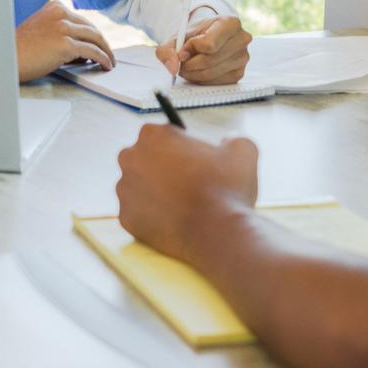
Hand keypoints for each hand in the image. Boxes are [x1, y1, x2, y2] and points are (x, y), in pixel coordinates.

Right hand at [16, 0, 114, 81]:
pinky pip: (93, 51)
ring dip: (106, 51)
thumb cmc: (20, 50)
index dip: (92, 34)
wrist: (6, 59)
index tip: (98, 44)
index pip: (81, 19)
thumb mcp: (40, 31)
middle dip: (102, 42)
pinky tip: (106, 65)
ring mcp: (64, 28)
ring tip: (110, 62)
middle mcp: (61, 14)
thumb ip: (59, 33)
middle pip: (91, 28)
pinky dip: (103, 58)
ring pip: (95, 38)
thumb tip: (81, 50)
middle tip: (108, 54)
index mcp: (55, 7)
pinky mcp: (66, 45)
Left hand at [116, 125, 259, 259]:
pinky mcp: (125, 218)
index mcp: (152, 135)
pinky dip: (153, 215)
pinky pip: (139, 212)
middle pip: (145, 157)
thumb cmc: (227, 188)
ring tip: (182, 203)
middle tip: (187, 181)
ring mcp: (124, 190)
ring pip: (139, 186)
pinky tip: (174, 219)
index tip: (193, 158)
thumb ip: (233, 138)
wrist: (216, 233)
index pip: (163, 134)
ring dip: (156, 191)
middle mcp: (130, 158)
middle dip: (162, 166)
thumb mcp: (243, 150)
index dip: (180, 146)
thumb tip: (229, 140)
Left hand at [157, 15, 251, 85]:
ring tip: (188, 66)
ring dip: (193, 73)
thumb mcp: (179, 36)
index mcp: (230, 23)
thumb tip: (173, 67)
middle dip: (189, 64)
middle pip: (209, 60)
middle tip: (181, 63)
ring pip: (210, 73)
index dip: (191, 50)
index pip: (209, 44)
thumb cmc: (196, 35)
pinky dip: (201, 80)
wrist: (207, 39)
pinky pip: (215, 82)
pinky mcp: (239, 74)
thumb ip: (169, 49)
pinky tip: (198, 71)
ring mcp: (243, 58)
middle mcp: (241, 39)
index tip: (182, 50)